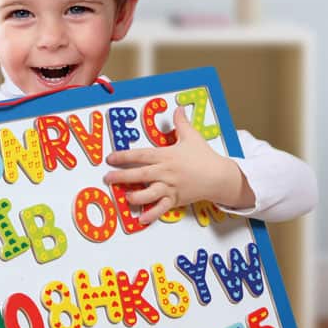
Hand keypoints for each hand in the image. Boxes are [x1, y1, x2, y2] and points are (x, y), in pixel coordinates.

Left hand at [102, 107, 254, 223]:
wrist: (219, 176)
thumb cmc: (204, 157)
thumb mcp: (192, 137)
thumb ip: (181, 123)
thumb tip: (178, 108)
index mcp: (166, 156)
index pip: (142, 155)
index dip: (124, 156)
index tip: (110, 158)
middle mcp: (166, 172)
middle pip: (141, 174)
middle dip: (122, 176)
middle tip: (107, 178)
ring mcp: (171, 187)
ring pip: (150, 193)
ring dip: (136, 197)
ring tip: (125, 197)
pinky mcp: (176, 199)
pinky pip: (162, 208)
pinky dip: (151, 214)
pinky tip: (141, 219)